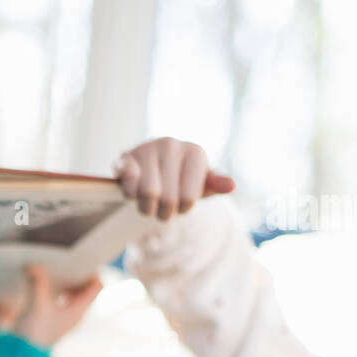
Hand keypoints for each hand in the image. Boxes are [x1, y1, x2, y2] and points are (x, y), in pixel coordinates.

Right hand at [10, 265, 101, 347]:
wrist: (21, 355)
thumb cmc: (34, 334)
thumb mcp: (37, 305)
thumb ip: (36, 283)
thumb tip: (32, 265)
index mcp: (79, 310)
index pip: (97, 286)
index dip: (91, 271)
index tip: (77, 260)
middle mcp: (75, 313)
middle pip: (84, 287)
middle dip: (75, 273)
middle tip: (63, 260)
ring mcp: (63, 316)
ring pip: (71, 292)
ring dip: (64, 280)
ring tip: (51, 269)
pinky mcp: (50, 318)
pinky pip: (58, 298)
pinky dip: (54, 288)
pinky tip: (40, 283)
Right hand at [113, 138, 235, 220]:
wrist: (154, 166)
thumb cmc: (182, 178)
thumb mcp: (201, 184)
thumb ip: (215, 185)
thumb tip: (231, 186)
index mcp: (195, 152)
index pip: (189, 198)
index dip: (184, 208)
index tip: (183, 202)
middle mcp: (171, 145)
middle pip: (167, 199)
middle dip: (165, 212)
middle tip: (164, 206)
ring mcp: (147, 148)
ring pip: (147, 194)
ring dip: (146, 208)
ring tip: (150, 202)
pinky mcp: (126, 157)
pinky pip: (128, 185)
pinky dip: (130, 195)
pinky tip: (135, 189)